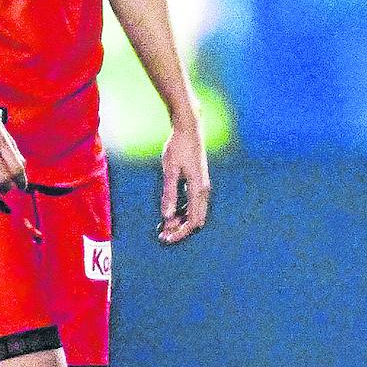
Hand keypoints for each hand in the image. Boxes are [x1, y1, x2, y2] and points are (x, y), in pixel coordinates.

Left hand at [157, 121, 209, 244]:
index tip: (165, 238)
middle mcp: (204, 190)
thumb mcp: (169, 170)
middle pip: (197, 220)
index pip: (192, 221)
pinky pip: (194, 204)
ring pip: (196, 213)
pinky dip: (184, 212)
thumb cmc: (178, 147)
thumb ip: (169, 193)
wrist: (189, 128)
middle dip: (181, 230)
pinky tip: (171, 211)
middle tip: (162, 235)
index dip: (180, 233)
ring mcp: (203, 186)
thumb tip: (166, 216)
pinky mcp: (199, 182)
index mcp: (198, 189)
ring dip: (182, 221)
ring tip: (164, 225)